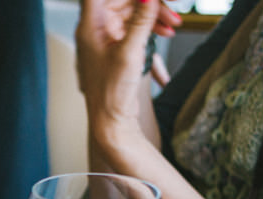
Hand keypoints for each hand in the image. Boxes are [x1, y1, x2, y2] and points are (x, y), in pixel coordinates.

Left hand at [75, 0, 179, 137]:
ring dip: (154, 16)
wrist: (112, 122)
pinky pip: (134, 29)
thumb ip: (141, 20)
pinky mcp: (117, 50)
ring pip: (131, 14)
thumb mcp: (130, 52)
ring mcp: (106, 40)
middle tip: (174, 8)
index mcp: (89, 27)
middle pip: (121, 1)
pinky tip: (166, 35)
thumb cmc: (112, 93)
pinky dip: (150, 30)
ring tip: (174, 26)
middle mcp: (95, 31)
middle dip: (149, 3)